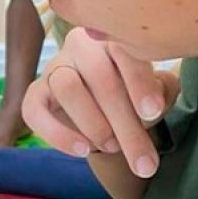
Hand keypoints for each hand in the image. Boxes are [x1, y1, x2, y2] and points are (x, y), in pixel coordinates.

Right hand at [22, 27, 179, 178]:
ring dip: (94, 124)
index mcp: (113, 37)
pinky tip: (83, 151)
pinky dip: (58, 134)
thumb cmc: (134, 97)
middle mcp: (80, 46)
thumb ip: (162, 91)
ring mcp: (54, 68)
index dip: (138, 82)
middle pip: (98, 76)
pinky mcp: (35, 95)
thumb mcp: (155, 93)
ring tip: (113, 147)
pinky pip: (35, 112)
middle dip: (124, 122)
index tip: (152, 112)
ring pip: (67, 87)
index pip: (124, 50)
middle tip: (144, 161)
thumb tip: (156, 101)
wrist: (107, 115)